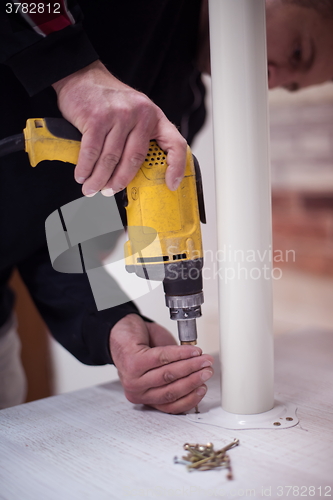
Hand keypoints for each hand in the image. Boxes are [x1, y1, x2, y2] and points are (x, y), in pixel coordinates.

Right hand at [52, 61, 186, 196]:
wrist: (82, 76)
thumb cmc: (108, 100)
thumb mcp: (135, 113)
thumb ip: (140, 136)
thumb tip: (137, 172)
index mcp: (154, 117)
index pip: (175, 143)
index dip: (176, 167)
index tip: (171, 184)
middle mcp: (140, 115)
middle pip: (134, 159)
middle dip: (120, 181)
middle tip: (110, 190)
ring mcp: (119, 116)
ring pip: (111, 159)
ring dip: (99, 178)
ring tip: (92, 188)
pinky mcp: (97, 118)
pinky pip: (92, 152)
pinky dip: (86, 167)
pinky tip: (82, 175)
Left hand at [110, 314, 213, 413]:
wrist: (122, 330)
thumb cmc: (142, 348)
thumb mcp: (160, 368)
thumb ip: (177, 376)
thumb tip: (200, 377)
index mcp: (146, 397)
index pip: (171, 406)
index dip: (191, 398)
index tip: (204, 388)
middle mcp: (138, 392)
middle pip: (172, 390)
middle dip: (194, 379)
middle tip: (208, 370)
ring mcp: (133, 378)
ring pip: (169, 375)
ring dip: (191, 366)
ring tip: (203, 359)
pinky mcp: (133, 361)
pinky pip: (162, 358)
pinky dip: (180, 354)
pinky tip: (191, 350)